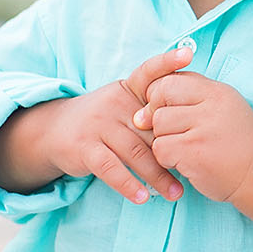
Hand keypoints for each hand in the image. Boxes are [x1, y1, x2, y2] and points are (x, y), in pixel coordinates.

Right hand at [8, 43, 195, 203]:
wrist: (55, 131)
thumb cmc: (105, 121)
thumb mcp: (125, 105)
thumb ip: (152, 110)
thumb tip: (194, 123)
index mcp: (128, 89)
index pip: (149, 71)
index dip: (168, 61)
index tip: (188, 53)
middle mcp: (114, 102)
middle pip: (152, 127)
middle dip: (175, 149)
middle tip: (197, 168)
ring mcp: (98, 124)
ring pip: (136, 152)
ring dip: (158, 176)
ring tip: (176, 193)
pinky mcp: (85, 147)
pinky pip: (111, 169)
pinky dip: (128, 184)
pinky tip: (142, 197)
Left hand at [132, 65, 252, 203]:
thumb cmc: (238, 142)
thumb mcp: (224, 107)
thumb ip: (194, 95)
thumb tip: (148, 97)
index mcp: (218, 91)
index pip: (170, 80)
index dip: (160, 96)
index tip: (168, 111)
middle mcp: (211, 106)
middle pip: (159, 99)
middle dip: (157, 117)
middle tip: (171, 132)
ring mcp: (203, 130)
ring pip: (158, 125)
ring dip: (163, 140)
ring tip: (182, 149)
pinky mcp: (194, 153)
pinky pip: (160, 149)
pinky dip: (166, 159)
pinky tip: (184, 162)